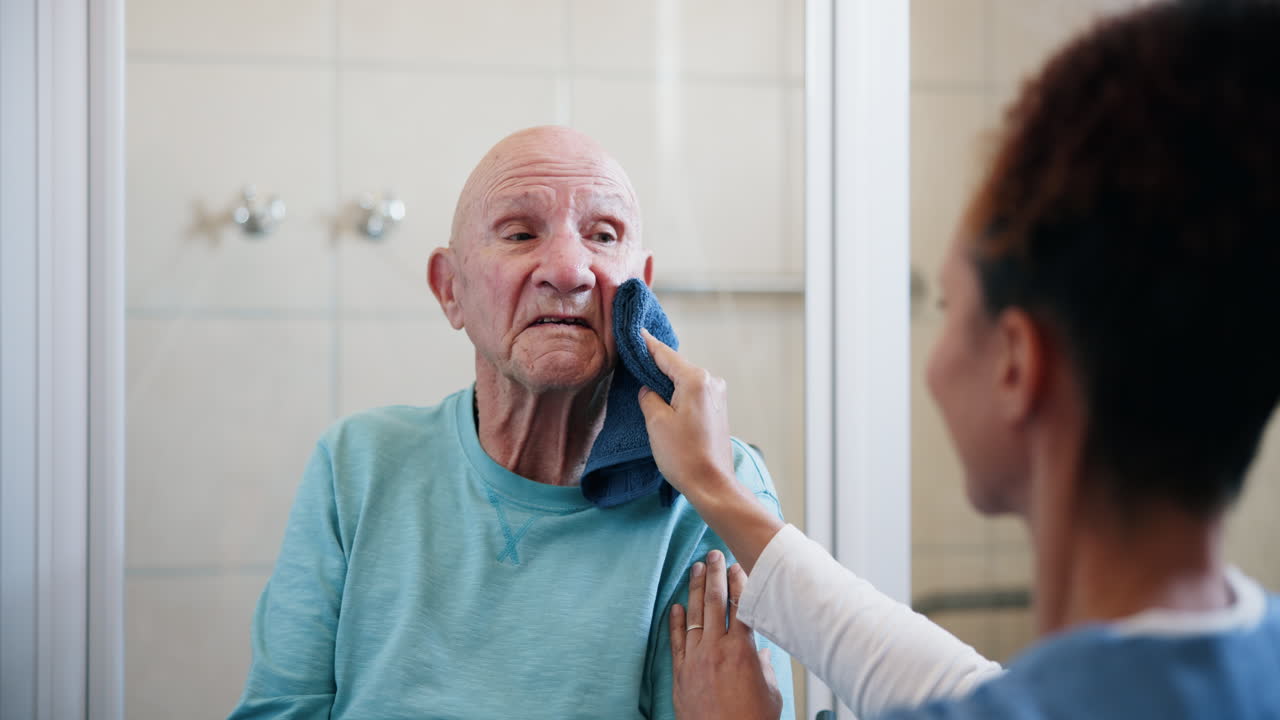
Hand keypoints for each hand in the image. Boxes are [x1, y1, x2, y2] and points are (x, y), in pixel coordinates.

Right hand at [636, 328, 736, 501]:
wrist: (712, 484)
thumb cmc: (684, 455)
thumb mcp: (656, 422)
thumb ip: (649, 396)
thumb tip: (649, 389)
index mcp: (696, 379)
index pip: (665, 354)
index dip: (647, 344)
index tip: (635, 332)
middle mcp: (711, 382)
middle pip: (676, 365)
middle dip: (655, 363)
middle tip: (633, 358)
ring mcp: (717, 395)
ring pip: (685, 380)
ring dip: (666, 380)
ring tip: (644, 381)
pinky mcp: (717, 409)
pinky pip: (692, 392)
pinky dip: (677, 392)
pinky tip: (663, 398)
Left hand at [670, 550, 781, 719]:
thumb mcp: (770, 691)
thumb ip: (764, 665)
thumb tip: (761, 653)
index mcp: (742, 650)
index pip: (740, 605)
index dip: (739, 582)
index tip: (737, 565)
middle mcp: (716, 649)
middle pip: (714, 602)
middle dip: (714, 575)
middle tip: (714, 554)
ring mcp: (695, 660)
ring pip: (694, 615)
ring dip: (694, 589)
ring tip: (695, 569)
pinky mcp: (681, 674)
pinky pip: (677, 642)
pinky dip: (675, 622)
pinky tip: (675, 606)